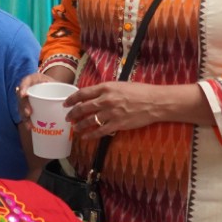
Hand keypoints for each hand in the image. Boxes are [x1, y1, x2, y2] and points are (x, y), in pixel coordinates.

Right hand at [16, 67, 73, 123]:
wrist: (56, 88)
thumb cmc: (59, 86)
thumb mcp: (62, 85)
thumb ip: (68, 91)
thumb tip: (81, 102)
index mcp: (35, 80)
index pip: (26, 81)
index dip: (23, 87)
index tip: (24, 95)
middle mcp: (29, 89)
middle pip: (22, 97)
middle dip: (24, 105)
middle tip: (29, 113)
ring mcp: (27, 99)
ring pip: (21, 107)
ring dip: (24, 116)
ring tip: (30, 125)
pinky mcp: (29, 107)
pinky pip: (25, 114)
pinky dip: (27, 121)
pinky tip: (30, 128)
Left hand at [64, 82, 179, 141]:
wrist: (155, 102)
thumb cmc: (140, 91)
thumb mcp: (120, 85)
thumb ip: (106, 90)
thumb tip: (94, 95)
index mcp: (105, 88)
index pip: (82, 93)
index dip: (71, 99)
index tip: (66, 103)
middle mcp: (105, 100)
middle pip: (82, 108)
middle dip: (72, 114)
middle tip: (68, 118)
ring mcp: (111, 113)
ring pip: (89, 120)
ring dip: (79, 125)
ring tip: (75, 128)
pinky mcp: (117, 124)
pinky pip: (99, 131)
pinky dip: (90, 134)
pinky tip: (85, 136)